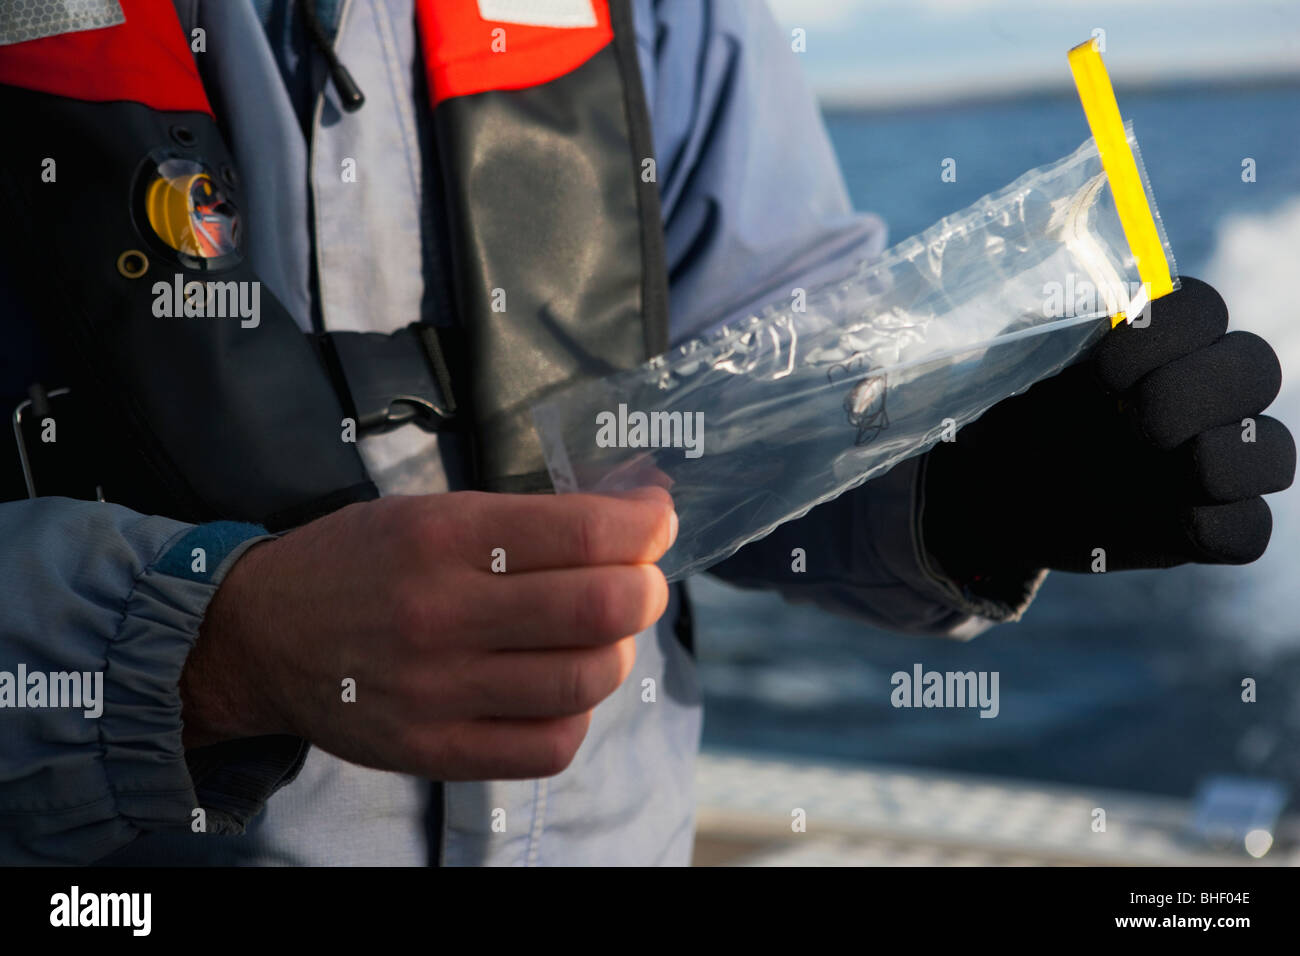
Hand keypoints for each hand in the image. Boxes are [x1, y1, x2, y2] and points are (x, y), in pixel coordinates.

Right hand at [180, 487, 675, 779]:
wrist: (257, 635)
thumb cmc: (357, 560)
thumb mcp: (430, 511)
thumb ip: (527, 519)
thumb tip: (635, 510)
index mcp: (442, 535)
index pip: (585, 531)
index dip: (645, 525)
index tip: (654, 520)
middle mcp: (442, 613)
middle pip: (601, 608)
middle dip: (645, 588)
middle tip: (638, 580)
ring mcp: (437, 691)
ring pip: (585, 679)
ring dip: (616, 652)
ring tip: (597, 636)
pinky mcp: (433, 751)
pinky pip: (550, 746)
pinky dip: (577, 714)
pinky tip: (559, 688)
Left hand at [921, 277, 1294, 582]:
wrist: (991, 492)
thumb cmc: (1012, 414)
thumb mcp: (1014, 363)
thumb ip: (1053, 326)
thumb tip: (1097, 307)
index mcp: (1162, 339)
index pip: (1204, 308)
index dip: (1168, 332)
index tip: (1104, 372)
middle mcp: (1204, 393)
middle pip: (1258, 368)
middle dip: (1196, 390)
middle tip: (1132, 419)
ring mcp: (1215, 461)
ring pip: (1274, 451)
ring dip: (1224, 457)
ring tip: (1156, 461)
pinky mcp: (1205, 526)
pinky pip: (1249, 531)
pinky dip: (1217, 526)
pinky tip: (1166, 518)